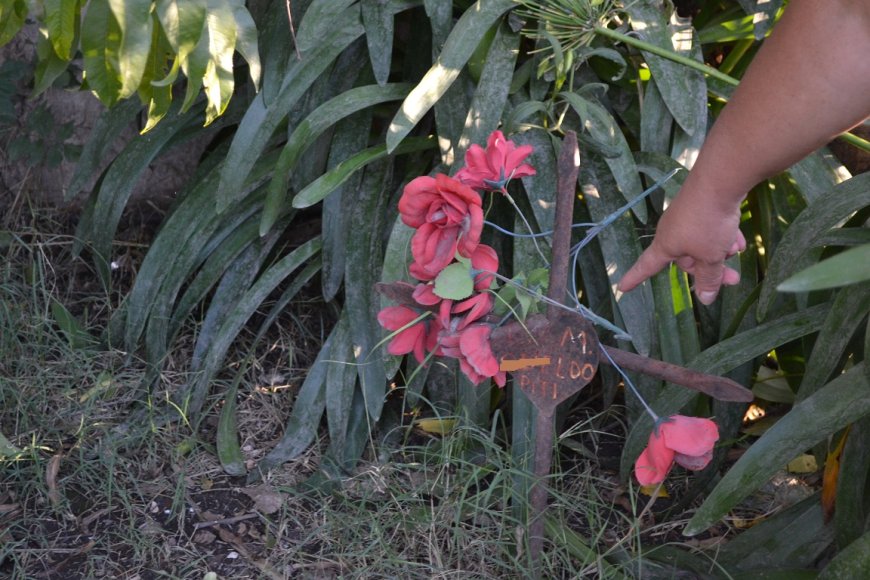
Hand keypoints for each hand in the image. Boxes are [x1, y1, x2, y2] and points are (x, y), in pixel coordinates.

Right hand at [618, 184, 745, 304]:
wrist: (719, 181)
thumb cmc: (708, 223)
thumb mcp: (710, 256)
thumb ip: (709, 278)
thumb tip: (705, 300)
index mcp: (665, 246)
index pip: (646, 267)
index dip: (635, 279)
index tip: (622, 288)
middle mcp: (672, 232)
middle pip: (686, 260)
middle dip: (709, 268)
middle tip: (733, 278)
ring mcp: (686, 218)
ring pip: (702, 244)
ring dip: (719, 251)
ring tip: (737, 249)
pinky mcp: (700, 207)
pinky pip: (709, 229)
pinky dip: (722, 235)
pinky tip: (738, 237)